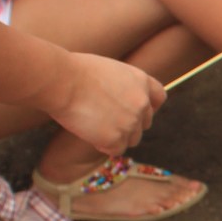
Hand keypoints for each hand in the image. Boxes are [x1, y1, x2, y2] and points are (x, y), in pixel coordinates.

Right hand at [42, 52, 162, 156]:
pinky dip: (104, 146)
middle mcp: (142, 103)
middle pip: (144, 123)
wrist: (62, 81)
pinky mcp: (116, 138)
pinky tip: (90, 135)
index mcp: (142, 81)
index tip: (136, 111)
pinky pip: (116, 150)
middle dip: (129, 124)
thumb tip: (121, 101)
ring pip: (132, 139)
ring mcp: (131, 122)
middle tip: (105, 121)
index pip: (159, 98)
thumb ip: (123, 86)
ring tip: (94, 126)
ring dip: (117, 137)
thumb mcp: (110, 70)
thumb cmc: (75, 71)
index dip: (148, 107)